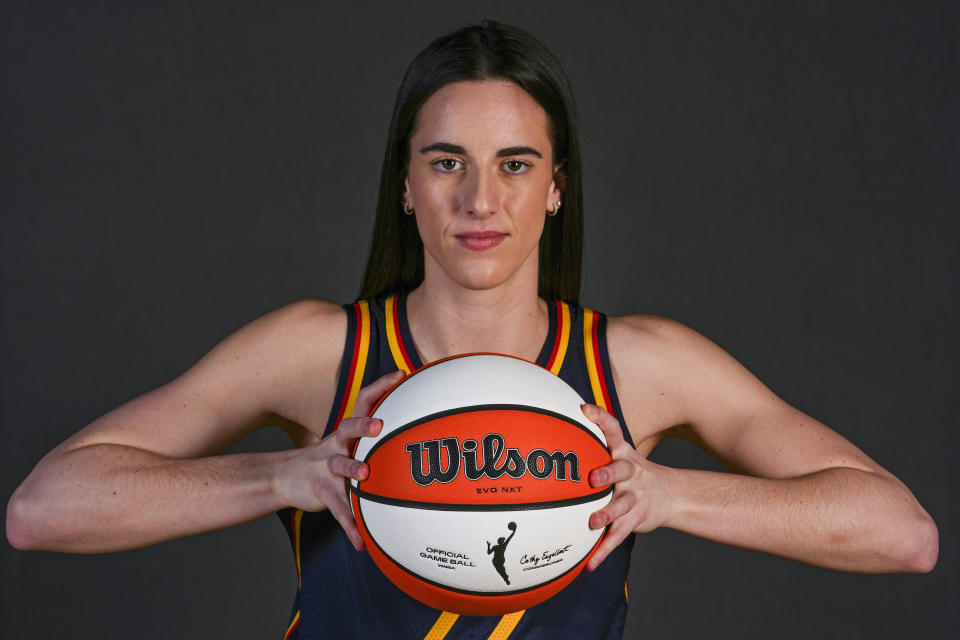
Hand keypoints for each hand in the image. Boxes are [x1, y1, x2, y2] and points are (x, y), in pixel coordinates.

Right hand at [273, 370, 405, 549]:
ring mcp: (325, 467)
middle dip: (363, 425)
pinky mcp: (319, 490)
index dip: (381, 387)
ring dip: (352, 469)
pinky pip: (337, 508)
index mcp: (346, 432)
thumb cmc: (327, 460)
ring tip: (365, 477)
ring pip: (339, 465)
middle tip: (379, 426)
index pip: (363, 402)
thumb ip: (373, 437)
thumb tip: (413, 428)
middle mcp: (335, 444)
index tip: (401, 374)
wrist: (284, 478)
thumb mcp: (346, 444)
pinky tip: (361, 542)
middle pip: (348, 428)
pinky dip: (349, 525)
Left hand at [582, 403, 676, 570]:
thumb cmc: (631, 471)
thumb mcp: (621, 453)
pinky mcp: (636, 520)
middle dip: (608, 473)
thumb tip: (559, 421)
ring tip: (593, 522)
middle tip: (593, 478)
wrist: (672, 495)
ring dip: (607, 514)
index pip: (614, 431)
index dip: (601, 419)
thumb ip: (594, 440)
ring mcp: (636, 498)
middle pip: (621, 470)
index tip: (585, 410)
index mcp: (624, 455)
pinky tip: (590, 563)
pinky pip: (619, 536)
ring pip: (622, 506)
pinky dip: (604, 550)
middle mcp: (631, 473)